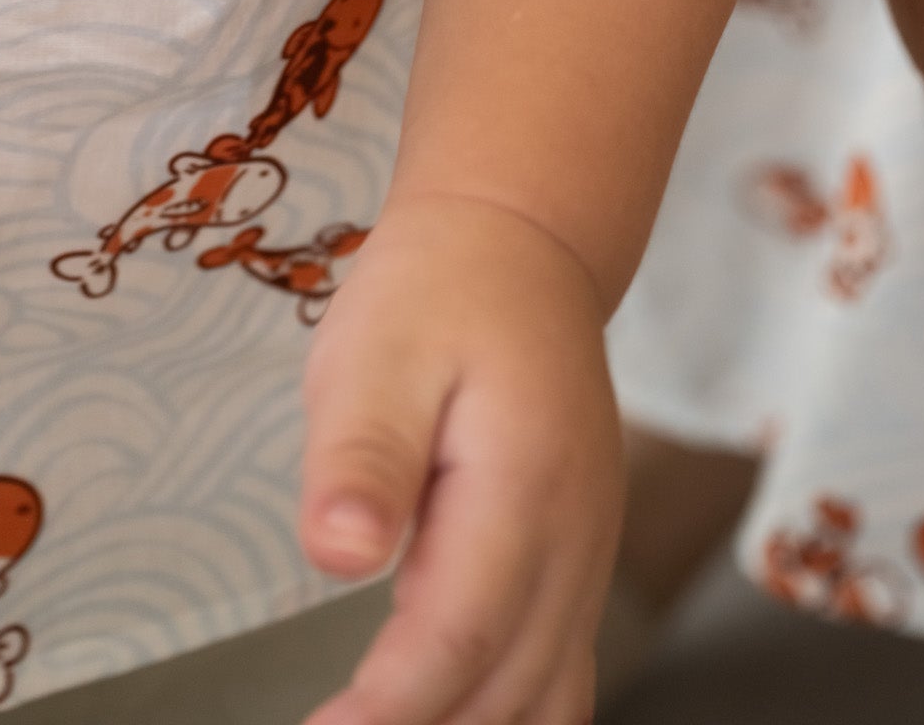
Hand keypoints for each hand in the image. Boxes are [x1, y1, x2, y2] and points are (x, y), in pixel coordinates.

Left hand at [298, 196, 620, 724]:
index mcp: (521, 488)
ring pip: (545, 699)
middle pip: (504, 689)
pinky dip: (508, 715)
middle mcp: (572, 542)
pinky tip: (449, 718)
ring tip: (377, 724)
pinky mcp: (575, 566)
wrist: (521, 246)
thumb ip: (363, 454)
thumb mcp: (378, 349)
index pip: (458, 638)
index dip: (390, 709)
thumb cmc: (437, 292)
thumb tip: (338, 554)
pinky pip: (559, 674)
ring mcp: (585, 560)